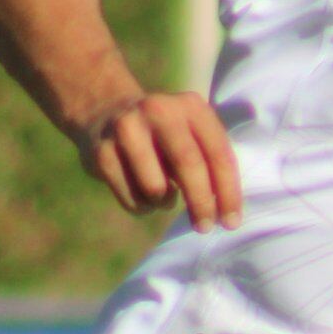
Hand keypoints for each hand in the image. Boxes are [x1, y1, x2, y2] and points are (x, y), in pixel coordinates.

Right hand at [73, 89, 240, 228]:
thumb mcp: (192, 134)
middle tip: (204, 227)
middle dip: (200, 203)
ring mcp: (127, 128)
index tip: (230, 222)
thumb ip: (210, 163)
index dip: (227, 191)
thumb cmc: (164, 136)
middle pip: (188, 164)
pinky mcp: (102, 152)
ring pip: (156, 188)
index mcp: (191, 106)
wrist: (105, 112)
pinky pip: (132, 198)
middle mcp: (159, 110)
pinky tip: (140, 190)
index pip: (217, 152)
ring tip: (162, 194)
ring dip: (164, 202)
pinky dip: (142, 206)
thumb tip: (225, 211)